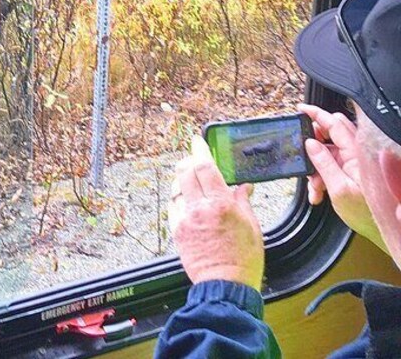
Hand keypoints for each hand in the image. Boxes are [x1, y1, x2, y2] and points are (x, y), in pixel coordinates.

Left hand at [169, 136, 264, 290]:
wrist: (225, 284)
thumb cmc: (243, 259)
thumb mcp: (252, 225)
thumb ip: (242, 201)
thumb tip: (241, 186)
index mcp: (222, 204)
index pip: (205, 167)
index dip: (199, 150)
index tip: (197, 141)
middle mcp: (200, 209)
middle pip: (185, 172)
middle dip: (187, 161)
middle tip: (193, 159)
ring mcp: (186, 219)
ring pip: (176, 188)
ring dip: (182, 180)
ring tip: (190, 180)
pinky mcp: (177, 231)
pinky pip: (173, 207)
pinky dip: (179, 199)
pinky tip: (187, 201)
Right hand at [298, 103, 386, 252]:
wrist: (383, 229)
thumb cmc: (365, 213)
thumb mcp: (338, 188)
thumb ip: (323, 163)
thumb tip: (310, 143)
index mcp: (356, 153)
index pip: (335, 124)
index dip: (317, 114)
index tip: (301, 109)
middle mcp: (356, 153)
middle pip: (330, 133)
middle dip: (312, 143)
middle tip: (303, 155)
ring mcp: (354, 161)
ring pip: (328, 151)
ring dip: (315, 167)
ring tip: (314, 188)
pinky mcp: (351, 170)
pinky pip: (331, 164)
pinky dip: (320, 176)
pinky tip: (319, 193)